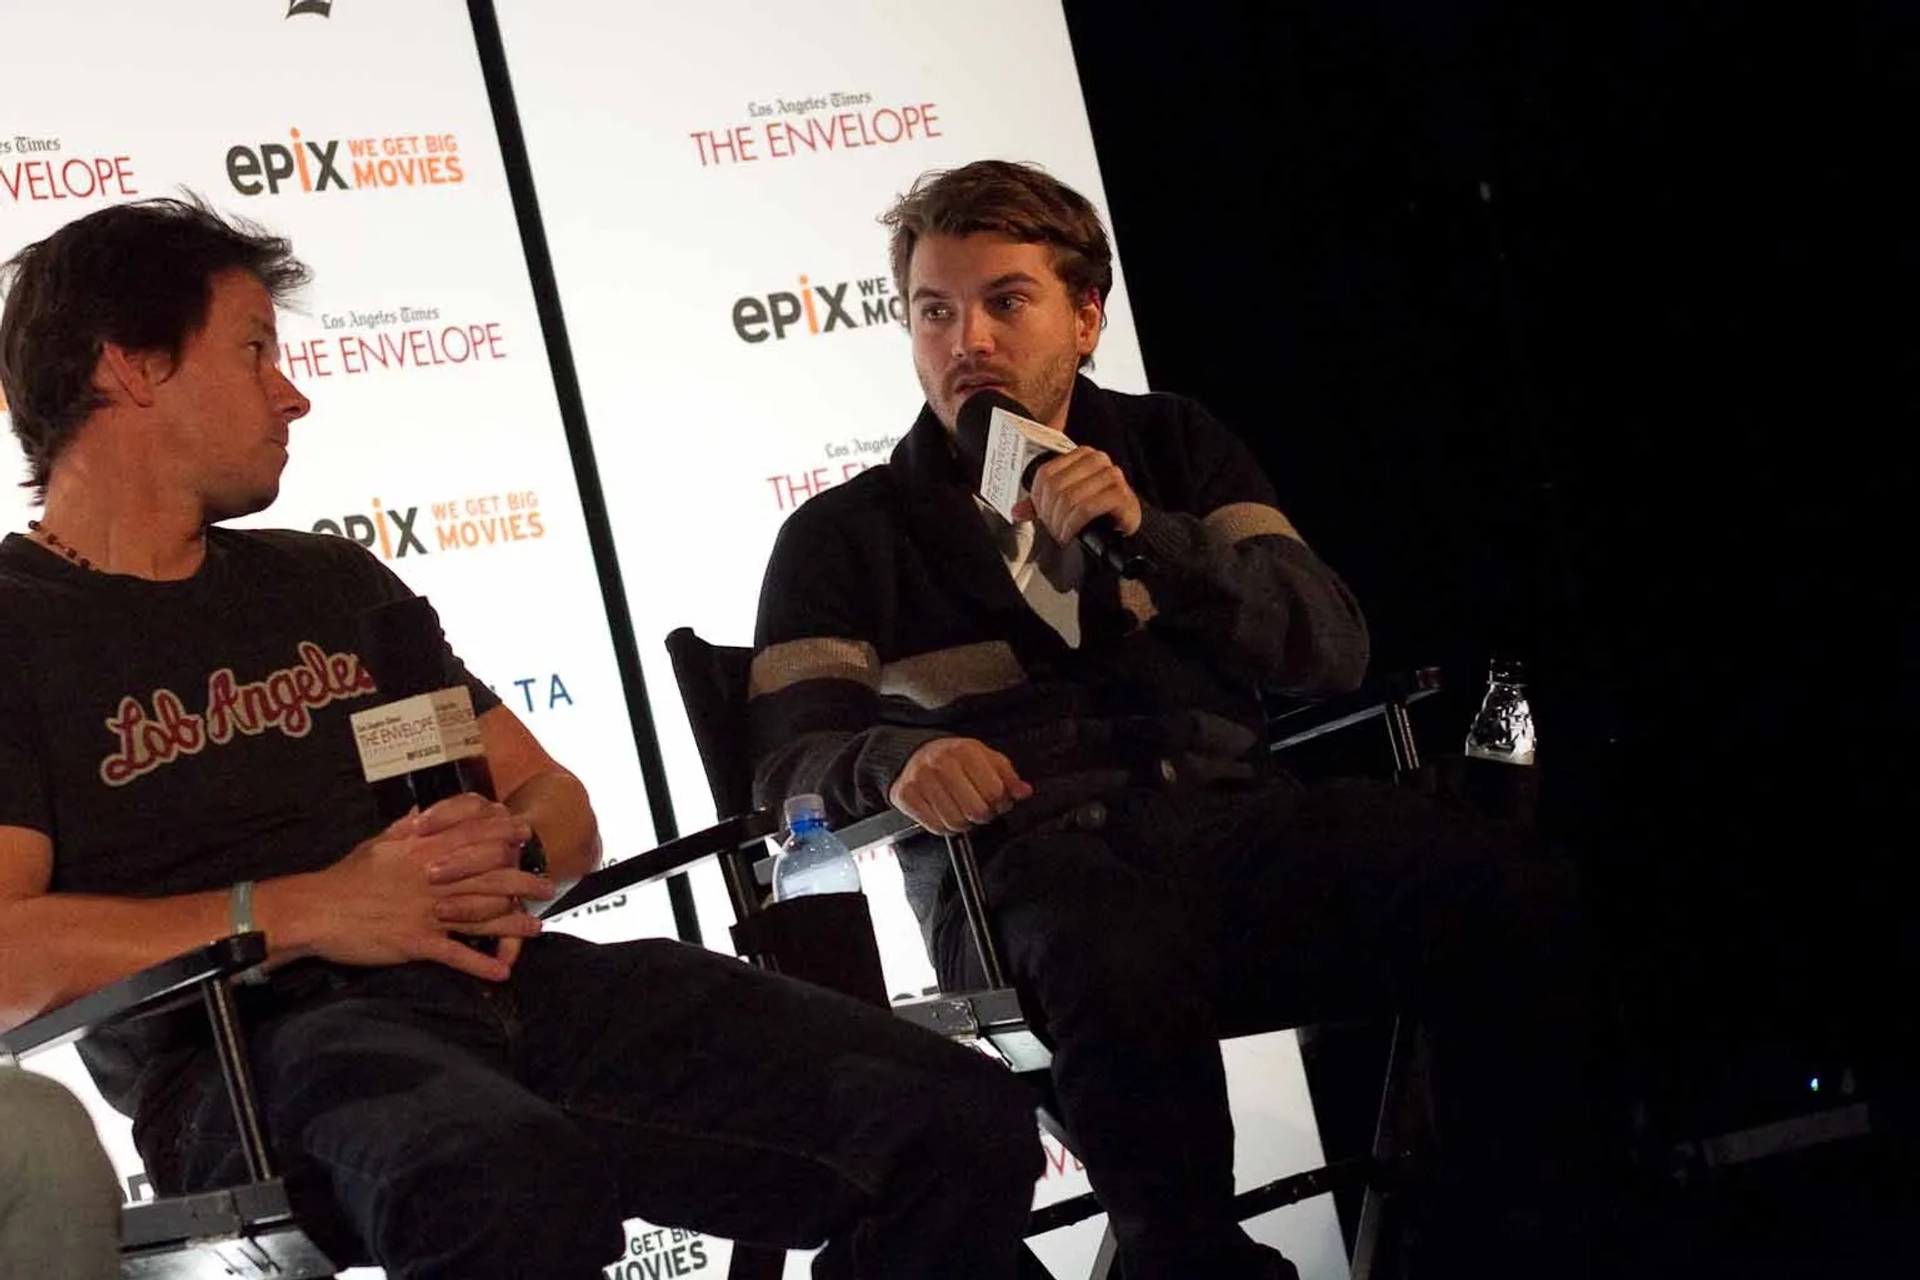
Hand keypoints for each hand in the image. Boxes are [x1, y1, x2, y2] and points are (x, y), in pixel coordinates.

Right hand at [310, 796, 553, 980]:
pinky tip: (502, 973)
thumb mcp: (377, 844)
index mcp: (423, 851)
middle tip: (546, 886)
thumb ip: (405, 828)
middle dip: (522, 881)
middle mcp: (432, 879)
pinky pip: (455, 955)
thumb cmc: (345, 876)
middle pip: (488, 876)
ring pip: (480, 915)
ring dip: (512, 925)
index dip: (503, 837)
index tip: (525, 837)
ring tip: (537, 929)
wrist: (314, 909)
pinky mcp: (414, 942)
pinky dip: (479, 965)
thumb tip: (422, 810)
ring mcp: (425, 911)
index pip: (473, 839)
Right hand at [888, 737, 1033, 835]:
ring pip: (955, 822)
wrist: (916, 754)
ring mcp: (921, 779)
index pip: (995, 791)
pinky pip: (935, 827)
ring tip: (962, 810)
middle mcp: (941, 762)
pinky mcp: (905, 795)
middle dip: (983, 814)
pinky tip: (946, 814)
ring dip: (964, 823)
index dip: (1001, 802)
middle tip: (980, 808)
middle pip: (976, 810)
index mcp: (966, 750)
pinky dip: (945, 827)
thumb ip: (1008, 776)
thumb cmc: (955, 759)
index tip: (998, 801)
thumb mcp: (986, 759)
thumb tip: (1024, 792)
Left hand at [1016, 447, 1142, 544]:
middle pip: (1056, 487)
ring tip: (1062, 534)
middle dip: (1050, 515)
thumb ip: (1041, 504)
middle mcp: (1097, 460)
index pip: (1045, 474)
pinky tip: (1071, 534)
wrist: (1128, 522)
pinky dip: (1073, 525)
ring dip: (1061, 522)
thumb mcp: (1067, 502)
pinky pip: (1086, 508)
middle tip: (1053, 530)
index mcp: (1081, 455)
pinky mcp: (1120, 493)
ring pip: (1069, 498)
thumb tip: (1017, 511)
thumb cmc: (1099, 510)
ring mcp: (1111, 475)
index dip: (1038, 499)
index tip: (1042, 517)